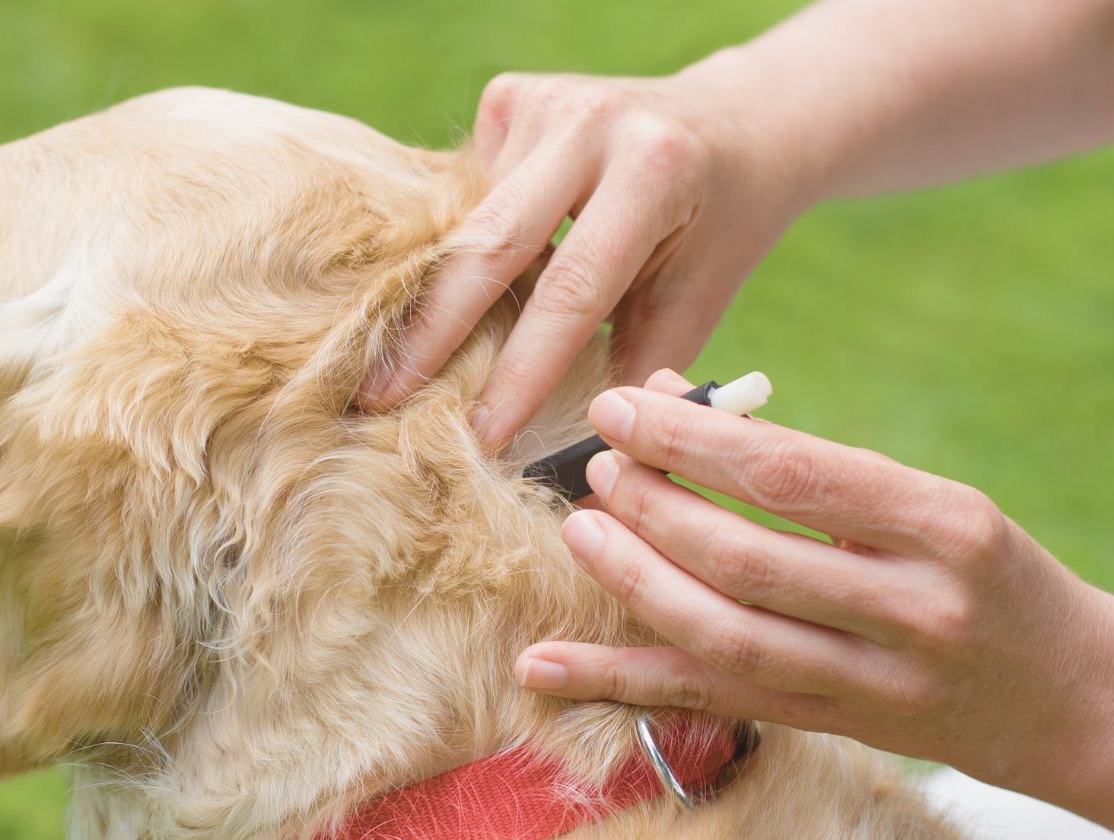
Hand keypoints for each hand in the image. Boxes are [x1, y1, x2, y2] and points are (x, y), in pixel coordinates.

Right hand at [357, 65, 811, 449]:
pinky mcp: (511, 97)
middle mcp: (591, 121)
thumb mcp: (696, 303)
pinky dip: (459, 248)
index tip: (481, 437)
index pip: (571, 289)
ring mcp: (543, 100)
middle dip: (432, 333)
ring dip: (439, 295)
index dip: (521, 371)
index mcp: (653, 171)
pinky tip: (454, 288)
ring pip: (468, 221)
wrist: (736, 125)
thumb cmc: (716, 231)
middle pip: (490, 243)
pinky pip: (466, 194)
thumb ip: (635, 374)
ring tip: (395, 366)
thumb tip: (573, 468)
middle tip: (377, 401)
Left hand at [514, 369, 1113, 787]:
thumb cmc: (983, 572)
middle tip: (599, 467)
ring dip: (636, 584)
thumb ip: (815, 469)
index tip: (622, 406)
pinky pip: (714, 702)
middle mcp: (916, 609)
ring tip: (581, 532)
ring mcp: (877, 683)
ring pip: (728, 637)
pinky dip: (621, 683)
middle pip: (751, 560)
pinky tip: (544, 666)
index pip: (796, 475)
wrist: (1068, 695)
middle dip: (656, 509)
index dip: (694, 440)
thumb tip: (679, 408)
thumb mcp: (930, 504)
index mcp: (945, 526)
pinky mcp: (837, 729)